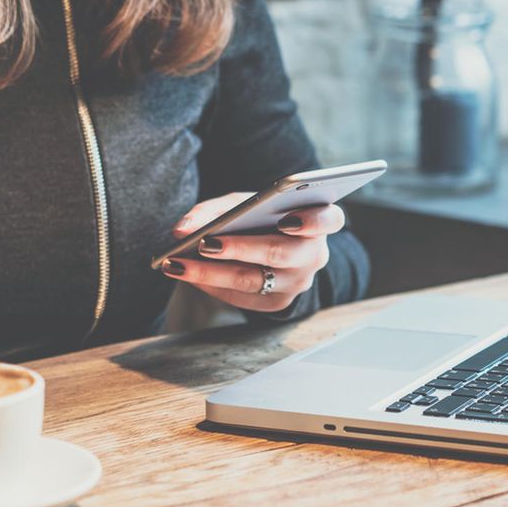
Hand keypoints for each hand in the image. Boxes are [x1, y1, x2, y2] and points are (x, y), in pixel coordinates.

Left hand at [161, 192, 343, 312]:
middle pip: (279, 253)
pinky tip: (187, 275)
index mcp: (320, 221)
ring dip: (210, 273)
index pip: (330, 219)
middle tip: (204, 243)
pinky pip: (242, 298)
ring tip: (177, 264)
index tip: (286, 220)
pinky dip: (211, 286)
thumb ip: (217, 210)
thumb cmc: (262, 217)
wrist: (273, 247)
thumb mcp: (246, 204)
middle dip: (239, 248)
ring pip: (253, 280)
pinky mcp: (278, 303)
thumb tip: (182, 229)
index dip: (311, 221)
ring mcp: (298, 283)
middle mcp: (314, 255)